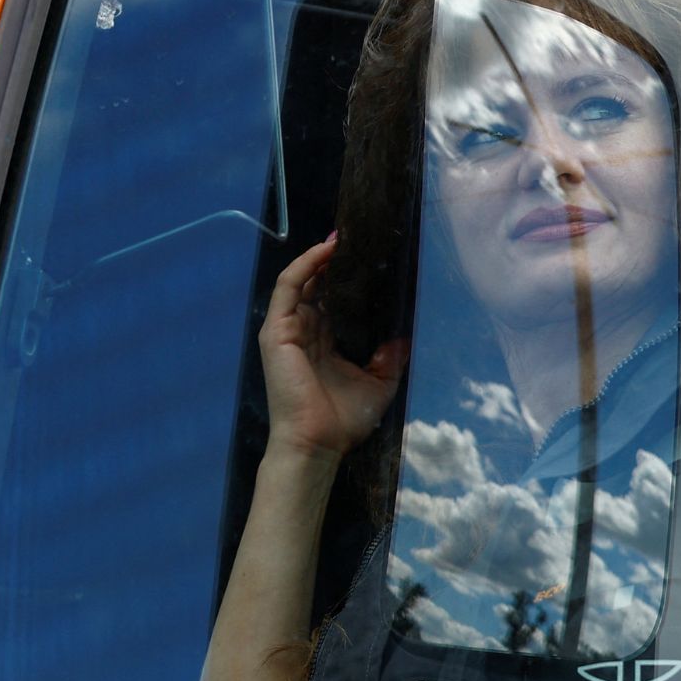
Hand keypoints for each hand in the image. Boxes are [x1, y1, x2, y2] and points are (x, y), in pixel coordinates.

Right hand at [258, 235, 407, 460]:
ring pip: (301, 280)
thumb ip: (390, 360)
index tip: (366, 257)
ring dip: (319, 257)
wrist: (318, 444)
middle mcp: (304, 331)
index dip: (346, 278)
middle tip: (357, 238)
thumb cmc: (343, 421)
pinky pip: (289, 287)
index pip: (331, 300)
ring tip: (342, 237)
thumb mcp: (378, 384)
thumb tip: (403, 337)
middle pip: (316, 285)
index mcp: (323, 342)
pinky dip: (305, 265)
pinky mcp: (277, 330)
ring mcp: (287, 330)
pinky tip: (326, 250)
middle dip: (333, 261)